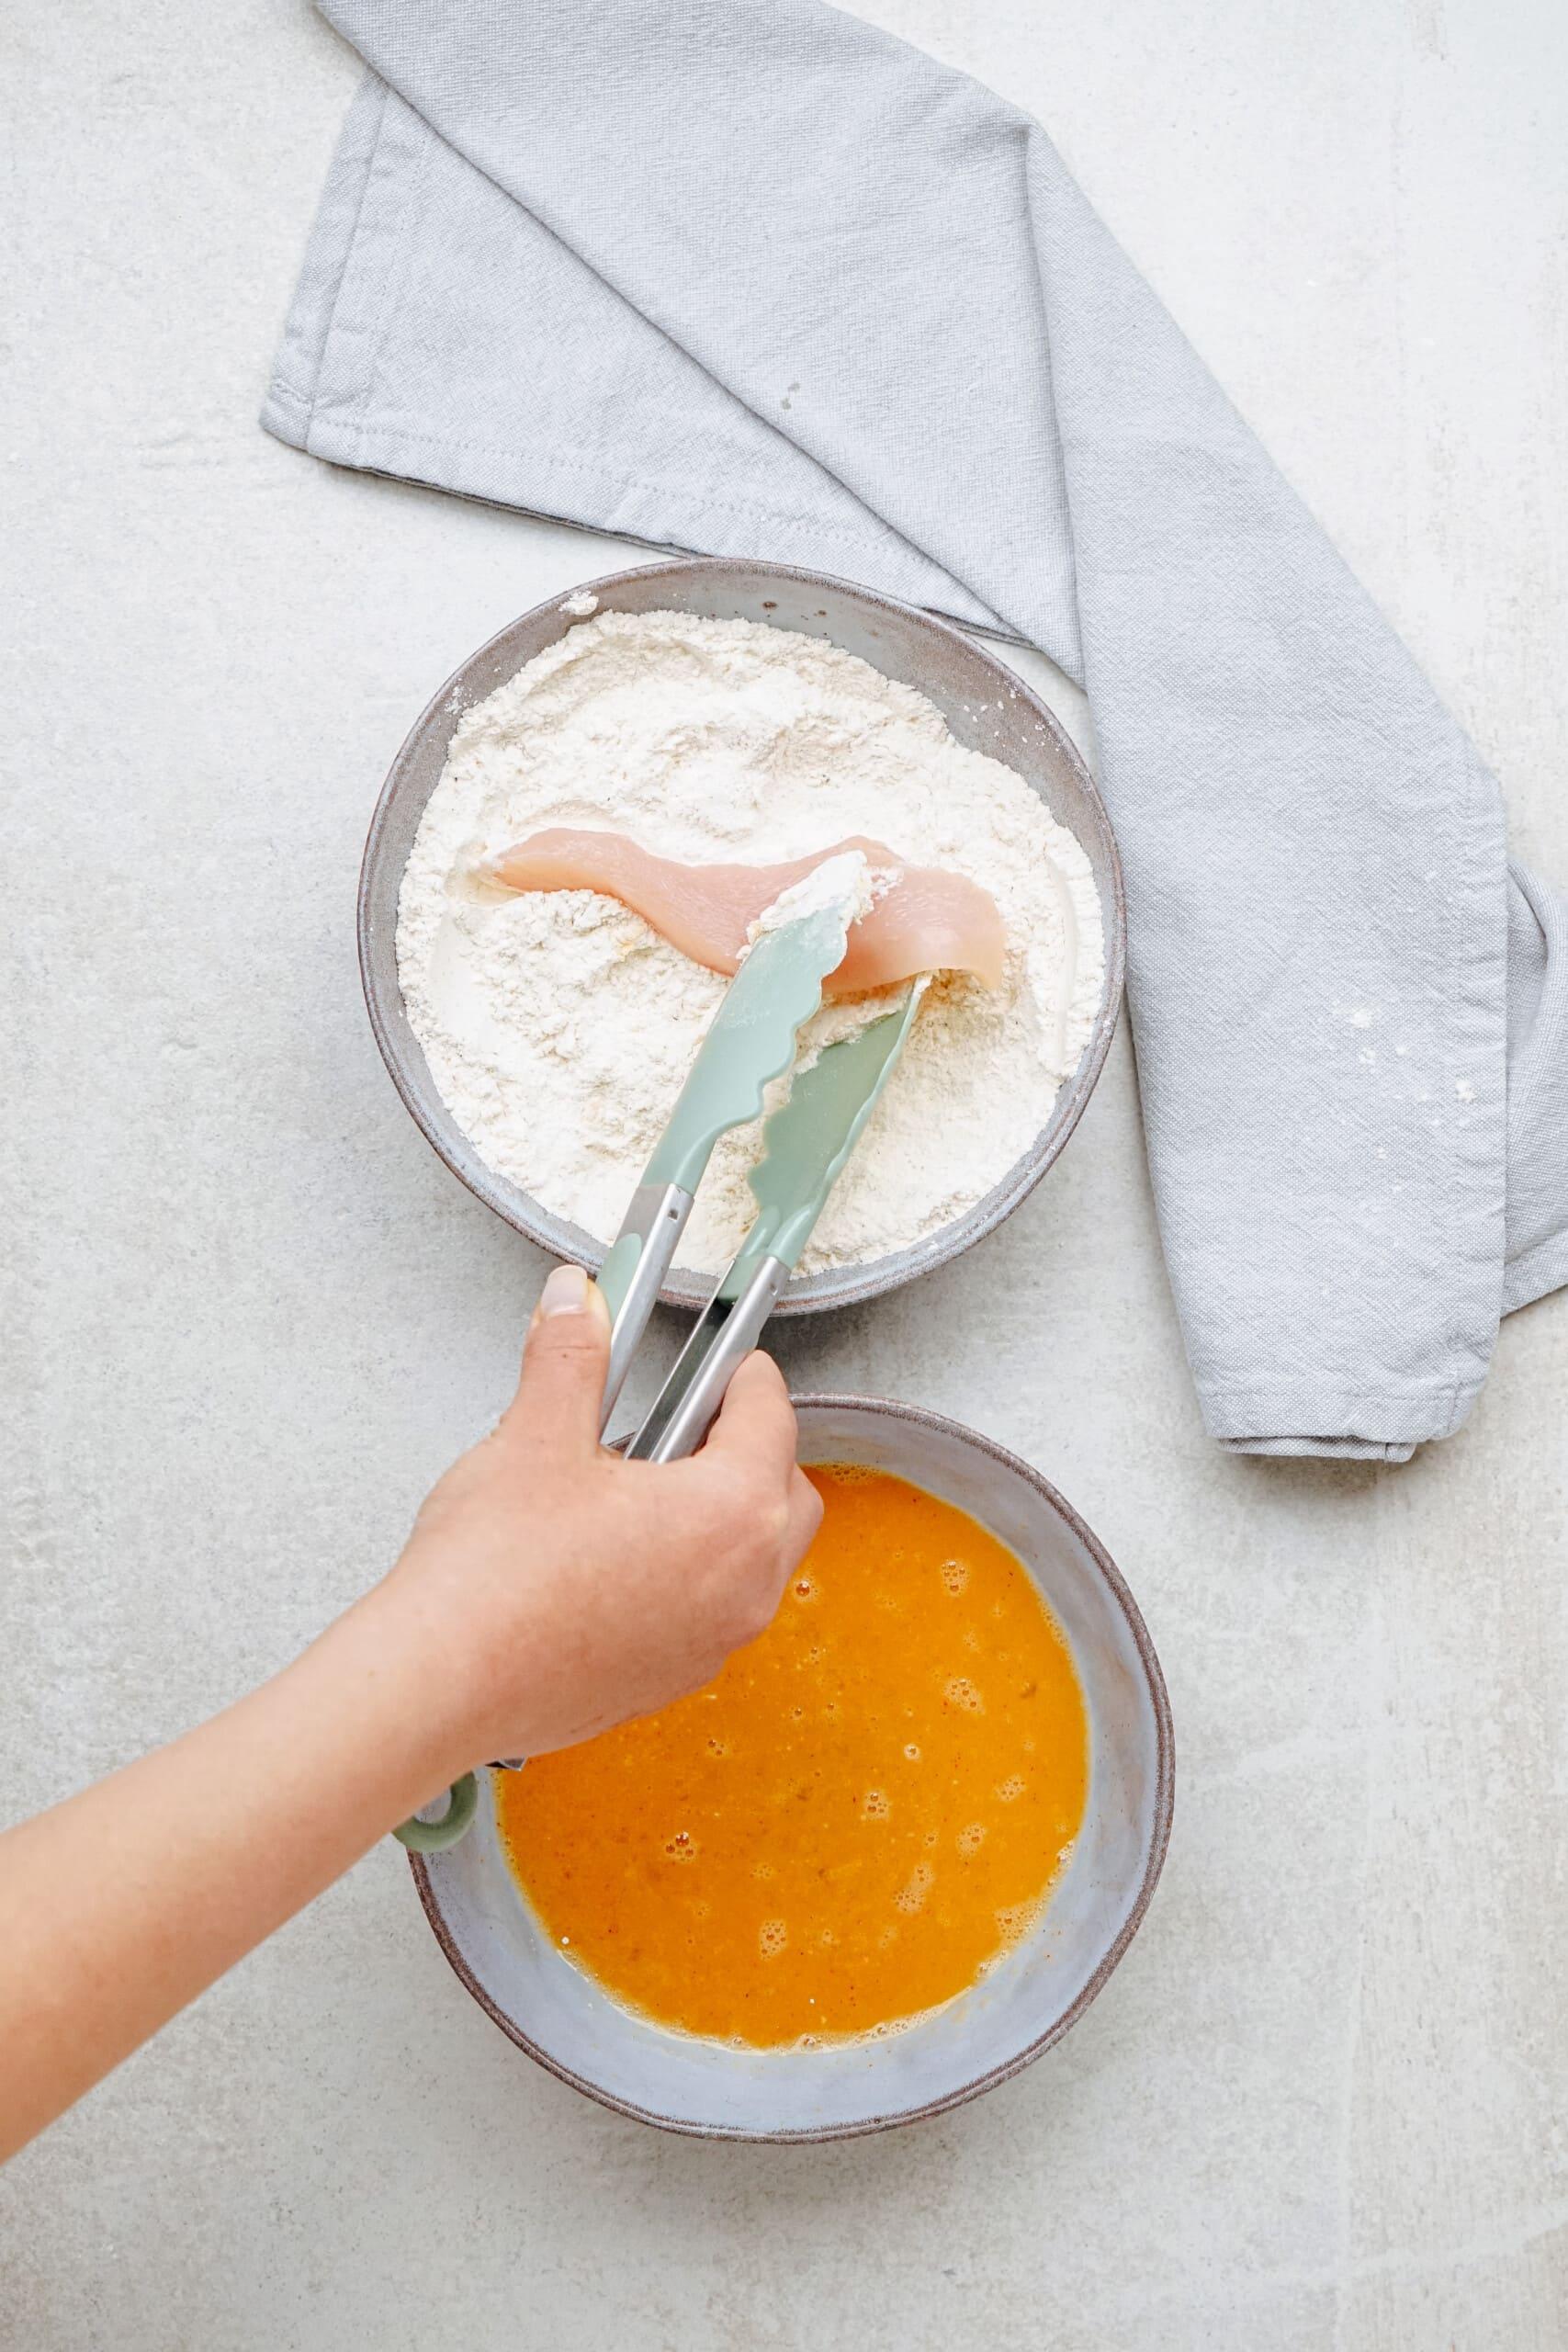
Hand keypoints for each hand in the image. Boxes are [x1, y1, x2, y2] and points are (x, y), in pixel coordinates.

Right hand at [373, 1263, 823, 1769]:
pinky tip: (615, 1550)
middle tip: (685, 1416)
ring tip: (637, 1484)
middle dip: (749, 1447)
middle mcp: (741, 1586)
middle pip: (786, 1493)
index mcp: (732, 1514)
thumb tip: (576, 1303)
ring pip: (753, 1558)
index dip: (744, 1374)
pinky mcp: (671, 1679)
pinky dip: (688, 1570)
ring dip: (718, 1513)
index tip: (724, 1359)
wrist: (439, 1684)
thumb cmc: (493, 1578)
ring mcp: (711, 1642)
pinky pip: (711, 1608)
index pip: (772, 1418)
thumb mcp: (537, 1435)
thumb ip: (571, 1356)